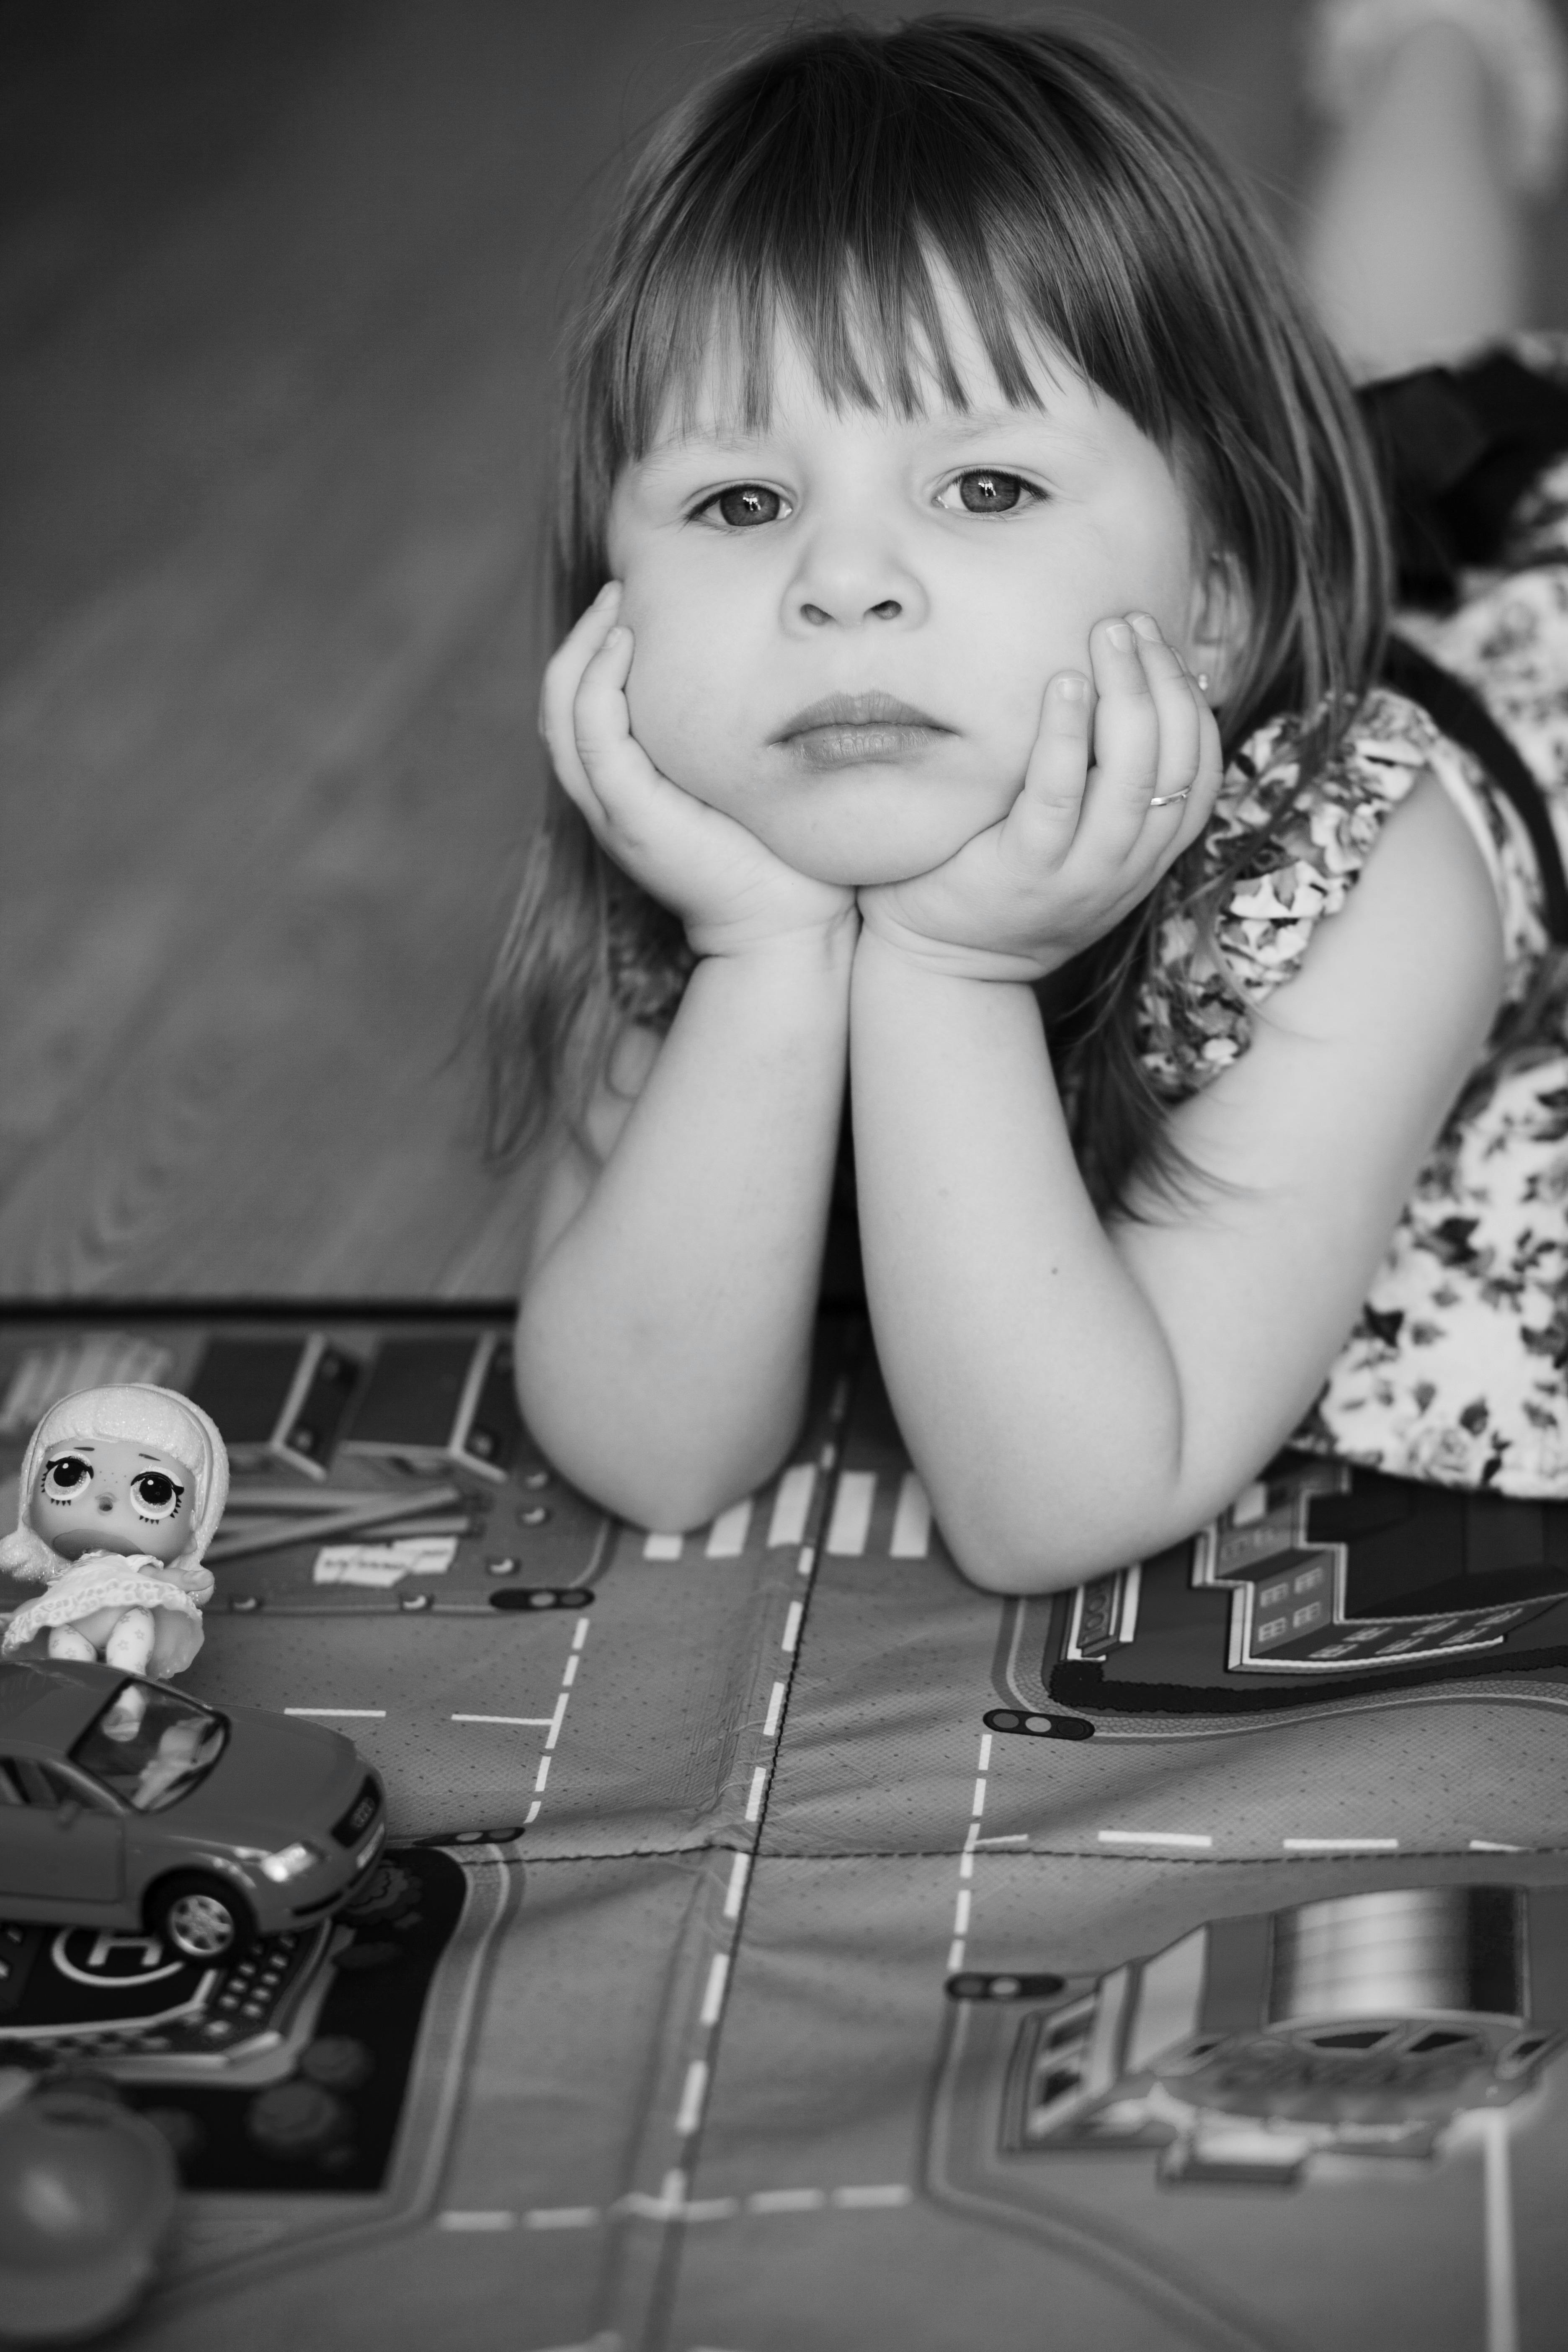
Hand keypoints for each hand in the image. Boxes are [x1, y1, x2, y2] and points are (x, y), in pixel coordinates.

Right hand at [541, 582, 855, 959]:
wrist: (792, 928)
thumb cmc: (786, 856)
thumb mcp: (749, 781)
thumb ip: (735, 738)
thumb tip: (768, 677)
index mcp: (631, 792)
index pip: (585, 710)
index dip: (597, 653)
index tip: (633, 606)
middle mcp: (609, 800)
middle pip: (559, 703)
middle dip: (581, 639)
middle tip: (619, 589)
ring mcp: (613, 809)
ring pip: (562, 712)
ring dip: (583, 649)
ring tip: (617, 604)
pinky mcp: (629, 815)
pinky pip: (592, 733)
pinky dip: (599, 682)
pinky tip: (626, 644)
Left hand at [856, 612, 1222, 981]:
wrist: (941, 968)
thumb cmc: (998, 884)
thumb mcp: (1072, 843)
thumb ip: (1103, 788)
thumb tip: (1136, 694)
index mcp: (1145, 857)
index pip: (1202, 772)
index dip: (1191, 702)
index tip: (1162, 644)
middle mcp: (1125, 869)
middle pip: (1175, 763)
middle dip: (1161, 680)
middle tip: (1130, 621)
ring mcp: (1079, 875)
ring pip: (1132, 778)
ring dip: (1126, 694)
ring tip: (1106, 635)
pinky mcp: (1024, 874)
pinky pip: (1058, 797)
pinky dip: (1064, 736)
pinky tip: (1061, 683)